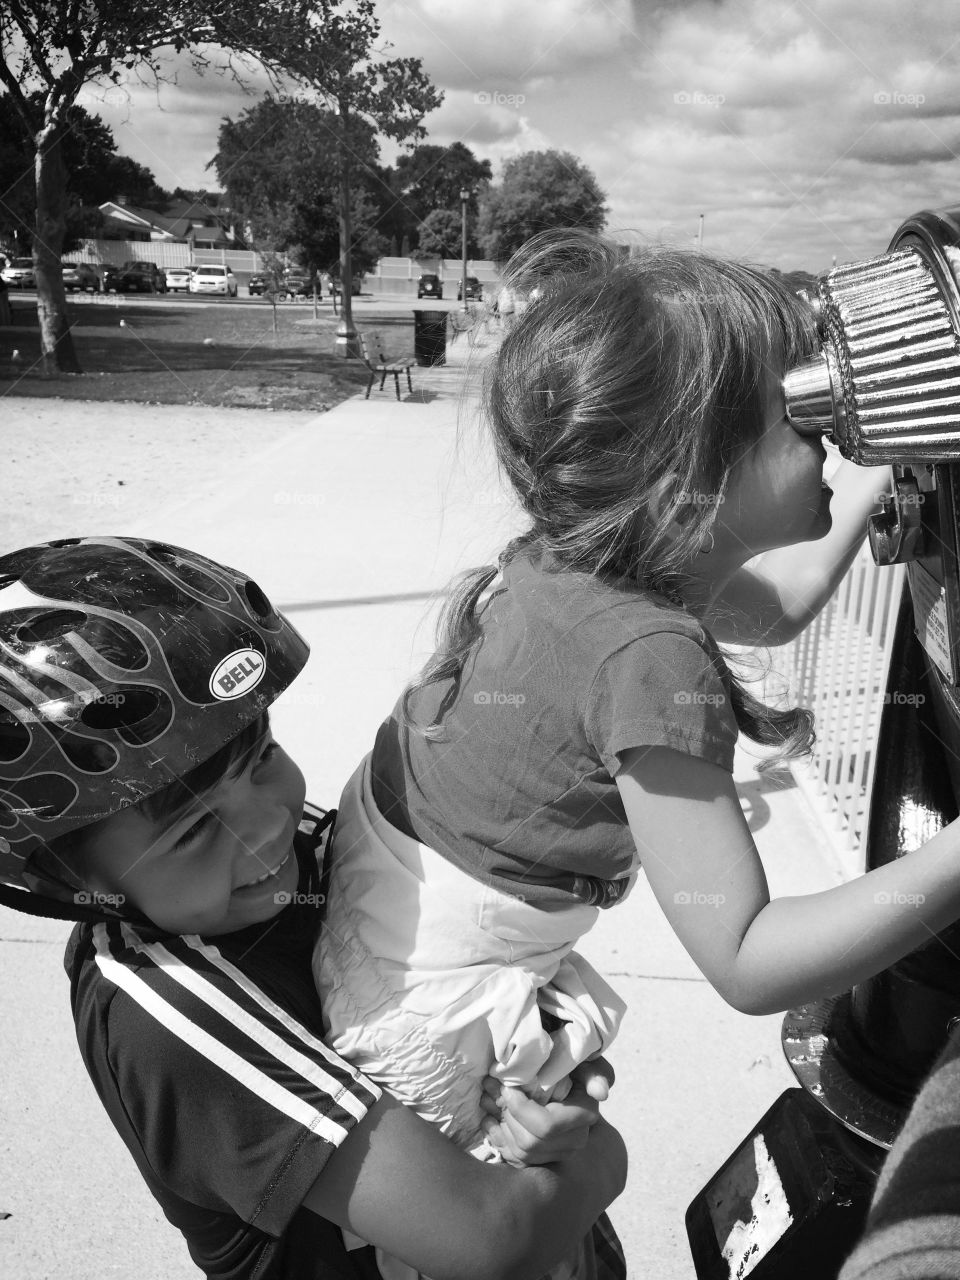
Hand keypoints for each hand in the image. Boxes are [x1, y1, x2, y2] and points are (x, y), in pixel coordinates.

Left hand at [479, 1056, 614, 1166]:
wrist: (568, 1080)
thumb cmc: (573, 1065)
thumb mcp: (585, 1061)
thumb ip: (594, 1071)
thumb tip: (600, 1092)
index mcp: (584, 1116)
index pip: (546, 1126)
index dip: (520, 1108)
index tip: (507, 1087)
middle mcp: (574, 1141)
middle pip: (529, 1143)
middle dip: (505, 1115)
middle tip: (491, 1088)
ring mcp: (558, 1154)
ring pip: (520, 1153)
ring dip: (498, 1125)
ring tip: (487, 1098)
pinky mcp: (542, 1159)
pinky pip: (514, 1159)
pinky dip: (498, 1139)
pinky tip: (491, 1119)